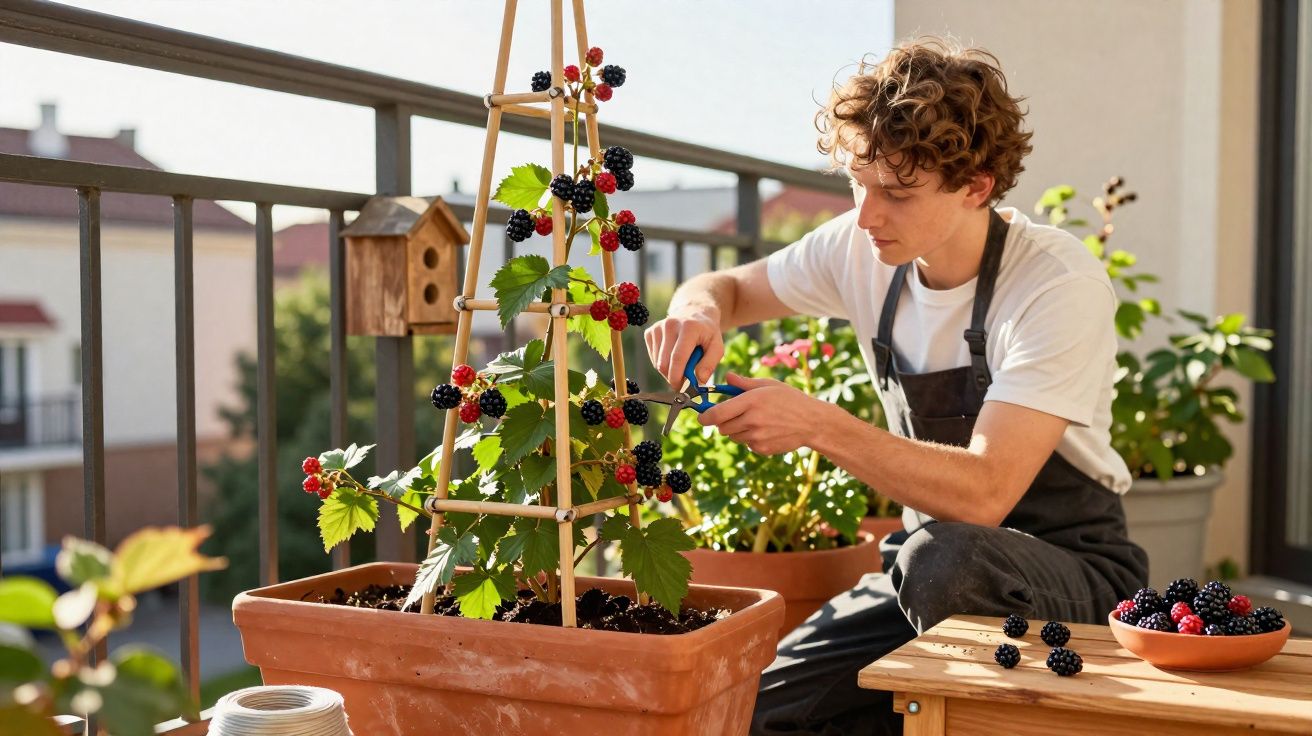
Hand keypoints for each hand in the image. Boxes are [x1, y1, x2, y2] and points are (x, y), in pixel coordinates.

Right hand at [644, 311, 723, 386]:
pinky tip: (672, 357)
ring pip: (657, 363)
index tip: (682, 389)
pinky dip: (662, 364)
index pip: (678, 358)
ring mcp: (658, 328)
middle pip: (664, 363)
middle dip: (673, 378)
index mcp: (689, 327)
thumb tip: (698, 381)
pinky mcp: (650, 332)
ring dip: (668, 372)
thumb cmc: (707, 333)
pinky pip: (653, 358)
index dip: (678, 377)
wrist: (694, 313)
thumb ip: (710, 364)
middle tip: (683, 382)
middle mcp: (670, 325)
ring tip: (681, 366)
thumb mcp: (717, 346)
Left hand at [697, 373, 838, 454]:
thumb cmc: (790, 399)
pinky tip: (765, 430)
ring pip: (733, 436)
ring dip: (737, 430)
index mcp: (751, 401)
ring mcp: (756, 437)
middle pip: (722, 427)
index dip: (705, 416)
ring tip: (755, 420)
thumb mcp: (768, 385)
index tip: (702, 416)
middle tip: (735, 414)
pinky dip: (750, 438)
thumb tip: (726, 376)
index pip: (717, 414)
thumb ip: (744, 383)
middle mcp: (752, 421)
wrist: (812, 422)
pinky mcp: (761, 449)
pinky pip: (746, 444)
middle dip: (723, 421)